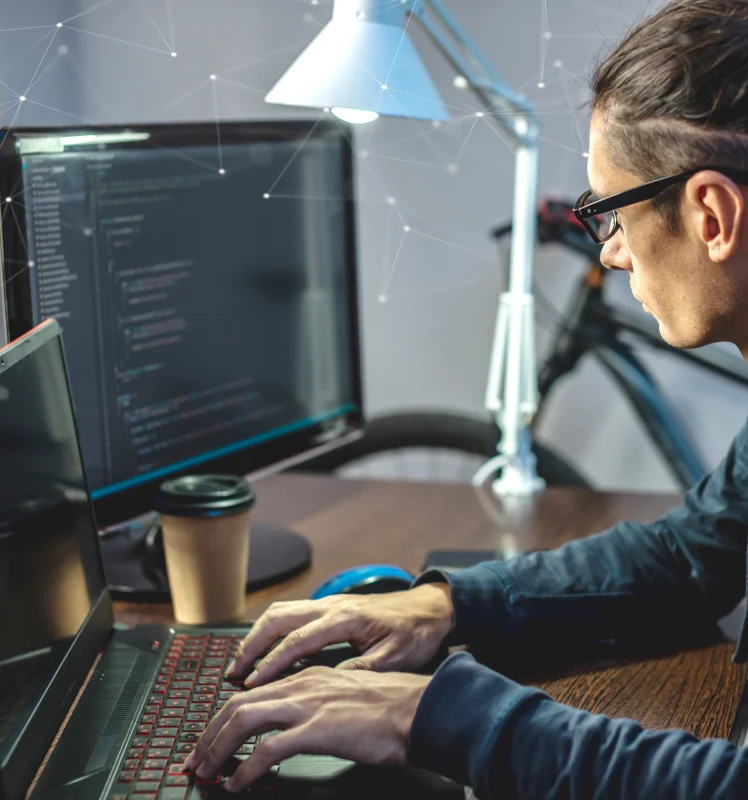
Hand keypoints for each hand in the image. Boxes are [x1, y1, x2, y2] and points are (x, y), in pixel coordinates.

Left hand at [183, 667, 430, 791]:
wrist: (418, 709)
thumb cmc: (390, 710)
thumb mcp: (345, 700)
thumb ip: (317, 709)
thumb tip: (292, 733)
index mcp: (308, 678)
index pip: (253, 695)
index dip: (224, 720)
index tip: (210, 743)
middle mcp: (302, 685)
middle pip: (238, 704)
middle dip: (209, 734)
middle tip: (195, 761)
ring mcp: (308, 705)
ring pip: (244, 720)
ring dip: (218, 749)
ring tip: (207, 773)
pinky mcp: (317, 728)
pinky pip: (268, 749)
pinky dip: (247, 768)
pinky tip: (239, 784)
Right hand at [227, 583, 453, 687]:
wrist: (428, 607)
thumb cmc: (414, 632)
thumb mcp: (395, 657)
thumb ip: (363, 670)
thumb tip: (331, 685)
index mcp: (345, 618)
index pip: (298, 641)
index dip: (272, 663)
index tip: (252, 682)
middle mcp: (331, 605)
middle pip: (279, 619)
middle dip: (252, 644)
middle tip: (233, 671)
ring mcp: (328, 603)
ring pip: (282, 612)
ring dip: (258, 634)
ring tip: (241, 661)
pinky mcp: (329, 606)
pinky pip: (292, 613)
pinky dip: (272, 629)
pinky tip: (264, 648)